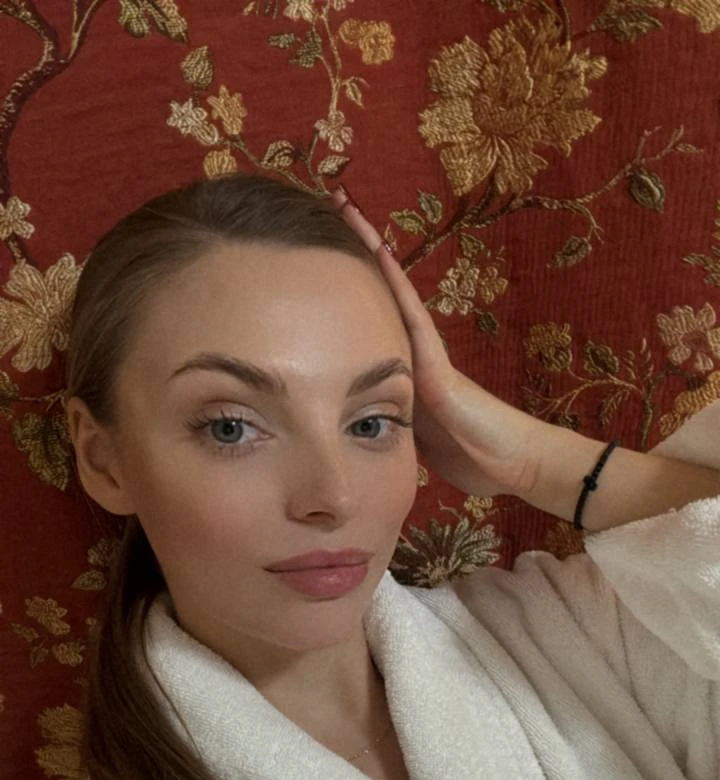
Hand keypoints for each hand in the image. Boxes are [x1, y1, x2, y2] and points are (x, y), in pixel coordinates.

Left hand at [329, 185, 539, 497]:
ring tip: (347, 209)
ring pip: (393, 290)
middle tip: (334, 202)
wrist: (509, 463)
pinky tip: (376, 250)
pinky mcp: (435, 363)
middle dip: (358, 250)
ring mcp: (427, 351)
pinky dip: (392, 282)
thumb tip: (361, 425)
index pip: (374, 314)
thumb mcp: (416, 437)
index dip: (351, 281)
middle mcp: (416, 349)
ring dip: (372, 249)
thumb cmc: (470, 454)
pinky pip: (409, 314)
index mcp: (406, 367)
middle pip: (381, 290)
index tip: (325, 248)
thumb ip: (393, 422)